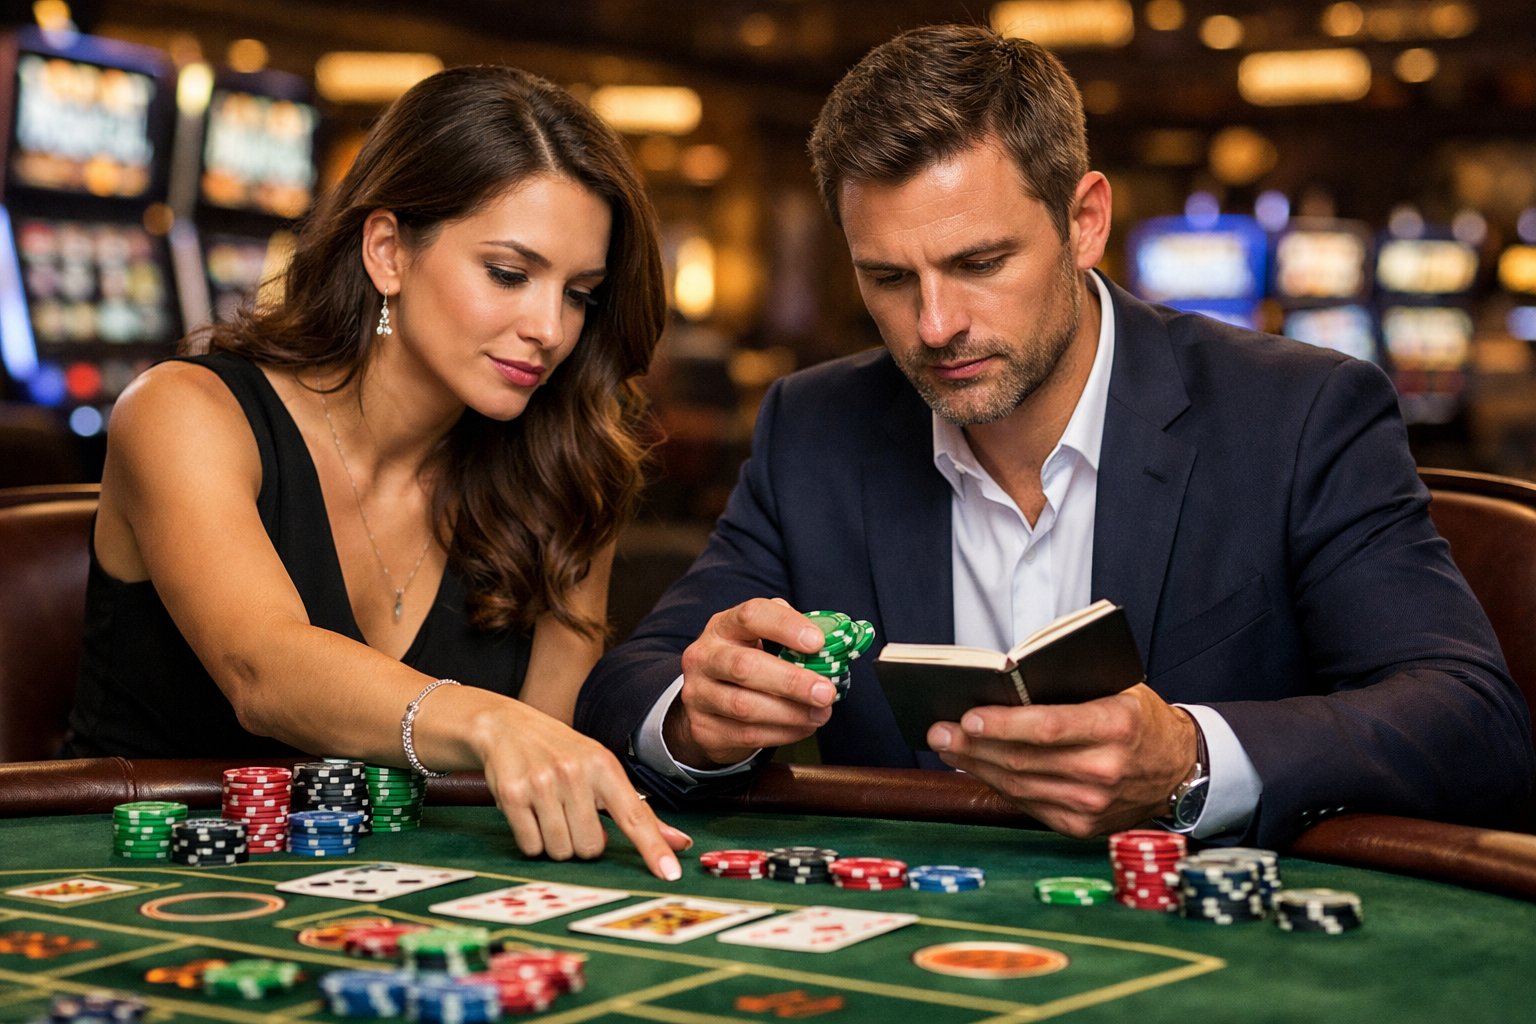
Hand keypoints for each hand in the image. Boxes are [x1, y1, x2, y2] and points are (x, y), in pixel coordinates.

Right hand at [473, 707, 692, 879]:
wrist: (506, 726)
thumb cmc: (562, 753)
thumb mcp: (602, 770)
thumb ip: (638, 810)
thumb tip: (679, 842)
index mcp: (603, 765)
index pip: (634, 815)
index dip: (653, 848)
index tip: (670, 873)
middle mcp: (574, 772)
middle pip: (591, 847)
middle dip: (582, 841)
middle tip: (572, 815)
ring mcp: (542, 783)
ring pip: (560, 851)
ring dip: (557, 842)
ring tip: (550, 812)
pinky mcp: (512, 795)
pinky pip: (531, 847)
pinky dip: (532, 840)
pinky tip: (530, 813)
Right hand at [667, 598, 838, 767]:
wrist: (708, 702)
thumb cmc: (748, 662)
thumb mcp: (762, 640)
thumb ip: (790, 636)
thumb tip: (833, 640)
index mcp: (724, 626)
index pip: (751, 616)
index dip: (785, 626)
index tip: (818, 642)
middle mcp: (704, 656)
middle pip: (744, 666)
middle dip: (791, 681)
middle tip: (826, 692)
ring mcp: (698, 694)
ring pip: (744, 706)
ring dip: (791, 713)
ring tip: (821, 713)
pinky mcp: (703, 728)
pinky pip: (746, 734)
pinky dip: (782, 733)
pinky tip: (803, 727)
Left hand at [927, 684, 1197, 838]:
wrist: (1179, 768)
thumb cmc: (1138, 717)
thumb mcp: (1116, 688)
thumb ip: (1068, 688)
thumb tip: (1001, 687)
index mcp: (1117, 725)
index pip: (1049, 727)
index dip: (1004, 724)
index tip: (967, 716)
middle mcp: (1106, 769)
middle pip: (1025, 760)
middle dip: (974, 745)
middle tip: (938, 730)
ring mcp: (1094, 804)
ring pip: (1020, 785)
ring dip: (976, 766)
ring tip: (948, 746)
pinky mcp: (1083, 826)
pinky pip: (1028, 804)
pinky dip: (997, 785)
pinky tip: (976, 768)